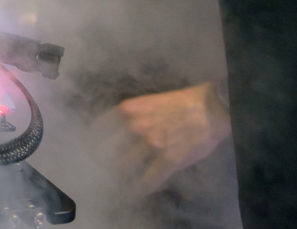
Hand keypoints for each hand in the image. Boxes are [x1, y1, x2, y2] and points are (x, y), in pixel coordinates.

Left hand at [90, 81, 231, 197]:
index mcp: (127, 110)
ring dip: (117, 179)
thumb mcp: (147, 102)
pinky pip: (149, 180)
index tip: (85, 151)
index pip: (97, 129)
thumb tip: (115, 132)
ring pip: (124, 168)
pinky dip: (140, 189)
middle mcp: (134, 127)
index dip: (89, 143)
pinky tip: (135, 193)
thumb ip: (130, 116)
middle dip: (99, 163)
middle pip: (105, 152)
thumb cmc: (180, 102)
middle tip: (97, 171)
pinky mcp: (169, 160)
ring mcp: (151, 145)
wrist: (211, 107)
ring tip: (113, 185)